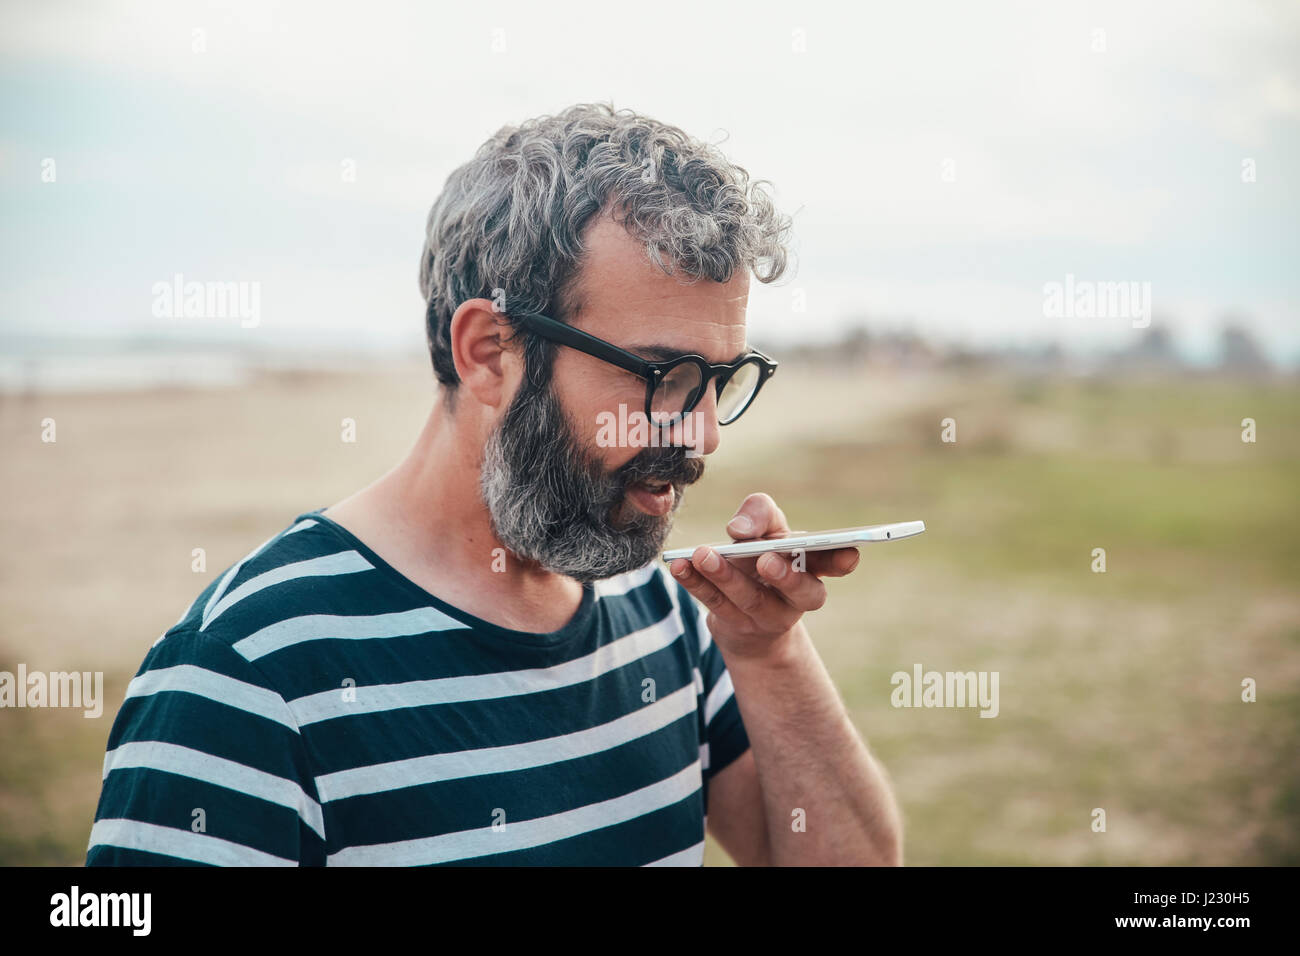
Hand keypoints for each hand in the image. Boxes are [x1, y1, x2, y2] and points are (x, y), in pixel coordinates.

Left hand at [668, 492, 860, 662]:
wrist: (743, 610)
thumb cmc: (761, 552)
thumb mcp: (766, 528)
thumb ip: (760, 515)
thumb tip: (739, 531)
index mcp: (813, 567)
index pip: (834, 564)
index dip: (842, 560)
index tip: (849, 552)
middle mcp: (796, 597)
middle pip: (800, 592)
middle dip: (785, 576)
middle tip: (766, 560)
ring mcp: (766, 616)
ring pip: (750, 600)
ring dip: (726, 576)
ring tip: (704, 554)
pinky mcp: (734, 624)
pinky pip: (714, 604)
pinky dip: (695, 584)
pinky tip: (678, 566)